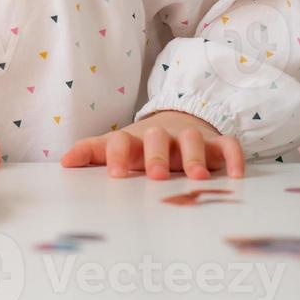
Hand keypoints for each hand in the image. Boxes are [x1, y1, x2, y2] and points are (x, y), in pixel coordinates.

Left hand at [59, 110, 244, 179]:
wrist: (178, 122)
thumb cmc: (142, 144)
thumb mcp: (117, 146)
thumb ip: (91, 153)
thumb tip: (63, 162)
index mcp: (134, 139)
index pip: (120, 142)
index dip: (116, 156)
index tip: (114, 175)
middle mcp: (162, 136)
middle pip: (157, 138)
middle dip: (156, 156)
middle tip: (156, 176)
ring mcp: (190, 137)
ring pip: (192, 139)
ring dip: (193, 157)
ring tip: (197, 177)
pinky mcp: (215, 142)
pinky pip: (228, 145)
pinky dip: (233, 157)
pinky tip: (236, 175)